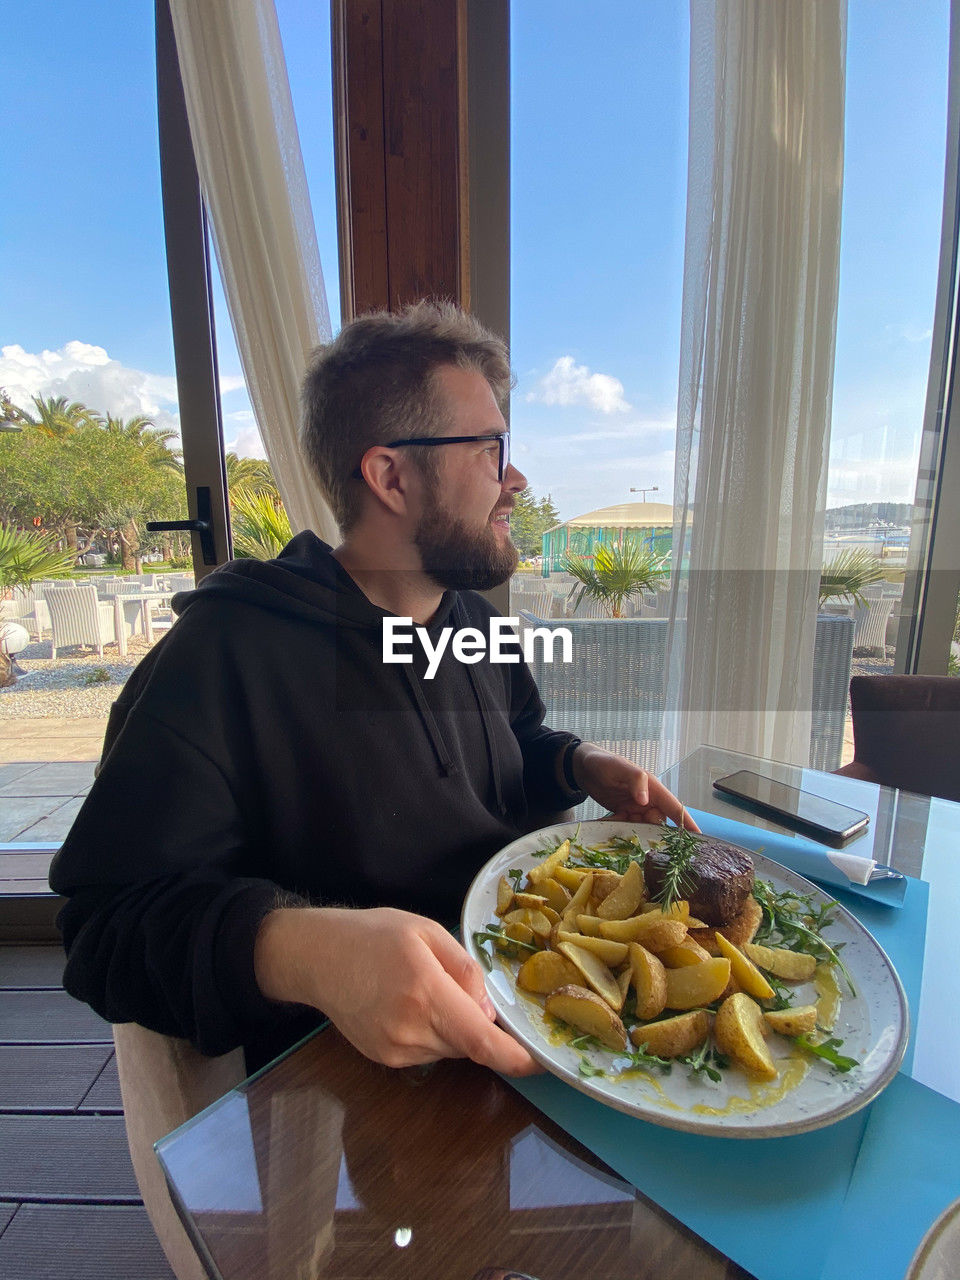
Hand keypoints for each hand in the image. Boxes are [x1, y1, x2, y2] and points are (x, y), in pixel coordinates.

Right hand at [254, 905, 540, 1075]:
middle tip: (457, 987)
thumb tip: (489, 1012)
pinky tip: (409, 1006)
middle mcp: (410, 1028)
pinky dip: (433, 1034)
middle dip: (477, 1023)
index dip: (515, 1058)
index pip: (480, 1040)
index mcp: (425, 990)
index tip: (541, 1061)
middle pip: (469, 1044)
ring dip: (453, 1028)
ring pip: (450, 1050)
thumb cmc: (374, 935)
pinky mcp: (384, 1059)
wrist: (316, 957)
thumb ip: (465, 970)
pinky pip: (428, 1053)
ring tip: (424, 990)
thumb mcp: (427, 931)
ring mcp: (395, 1049)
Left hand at [570, 743, 700, 829]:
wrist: (583, 767)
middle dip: (651, 834)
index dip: (686, 823)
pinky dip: (618, 828)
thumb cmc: (604, 762)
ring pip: (641, 828)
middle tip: (640, 842)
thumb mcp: (620, 767)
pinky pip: (626, 827)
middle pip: (658, 823)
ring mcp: (635, 809)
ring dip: (632, 833)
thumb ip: (635, 780)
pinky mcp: (623, 814)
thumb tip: (646, 801)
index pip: (674, 807)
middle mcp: (647, 800)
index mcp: (653, 789)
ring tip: (621, 831)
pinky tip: (607, 822)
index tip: (698, 838)